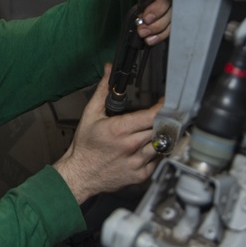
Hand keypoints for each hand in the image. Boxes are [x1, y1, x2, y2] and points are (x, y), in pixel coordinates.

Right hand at [54, 65, 162, 203]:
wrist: (80, 175)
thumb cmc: (85, 147)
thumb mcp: (90, 114)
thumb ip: (103, 91)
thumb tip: (109, 71)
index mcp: (119, 130)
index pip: (152, 116)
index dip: (163, 107)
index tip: (165, 102)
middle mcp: (130, 146)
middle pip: (160, 128)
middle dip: (163, 119)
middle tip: (164, 114)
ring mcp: (137, 163)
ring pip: (162, 144)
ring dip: (162, 135)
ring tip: (157, 130)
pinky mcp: (141, 175)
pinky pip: (158, 160)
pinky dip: (157, 152)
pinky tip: (149, 146)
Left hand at [136, 0, 174, 45]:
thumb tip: (145, 7)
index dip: (158, 8)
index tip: (147, 17)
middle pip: (172, 12)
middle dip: (155, 23)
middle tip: (142, 28)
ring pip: (173, 20)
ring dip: (158, 31)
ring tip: (145, 35)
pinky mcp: (178, 7)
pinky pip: (173, 23)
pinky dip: (163, 33)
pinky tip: (153, 38)